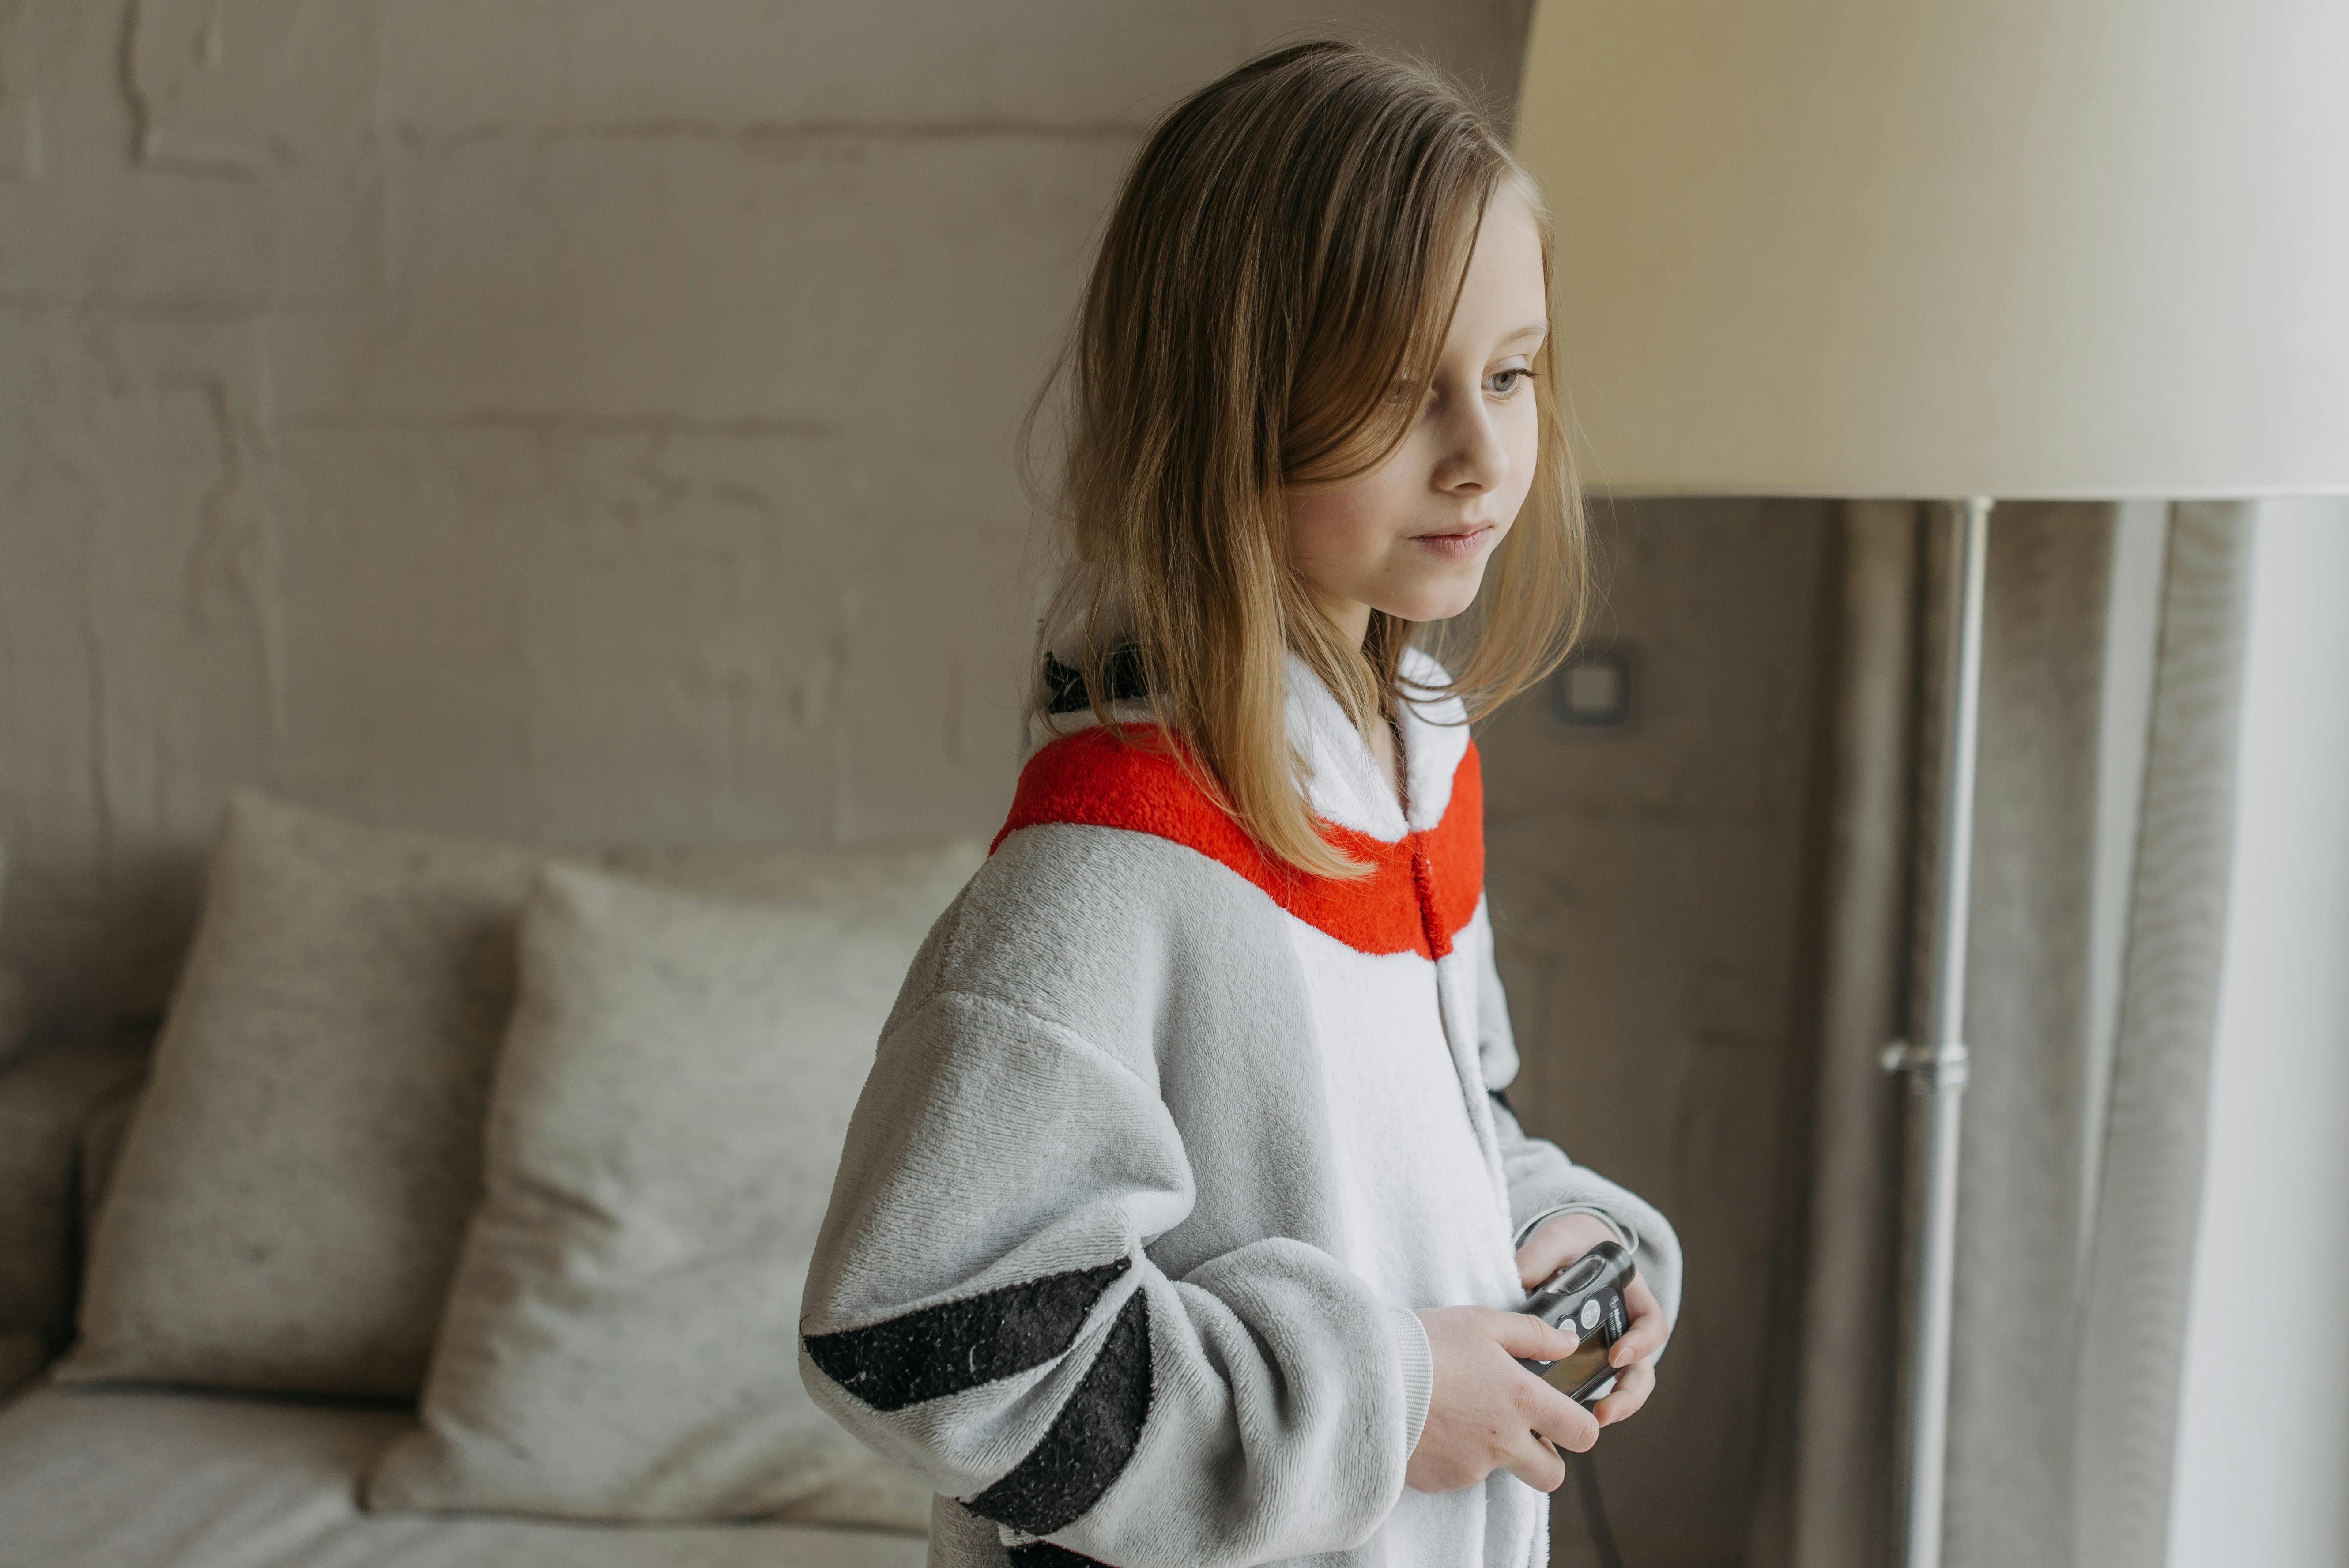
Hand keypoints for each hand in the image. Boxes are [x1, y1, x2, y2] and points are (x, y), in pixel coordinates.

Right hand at [1406, 1306, 1597, 1493]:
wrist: (1364, 1378)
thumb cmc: (1424, 1344)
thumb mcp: (1481, 1322)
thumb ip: (1532, 1333)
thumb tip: (1568, 1343)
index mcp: (1521, 1399)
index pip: (1583, 1432)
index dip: (1580, 1426)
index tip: (1563, 1415)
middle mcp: (1504, 1441)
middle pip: (1552, 1474)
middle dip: (1544, 1457)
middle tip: (1519, 1429)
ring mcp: (1472, 1467)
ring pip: (1500, 1471)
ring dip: (1489, 1450)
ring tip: (1455, 1412)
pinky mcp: (1442, 1481)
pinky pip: (1459, 1475)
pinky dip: (1452, 1456)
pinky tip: (1431, 1425)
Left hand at [1513, 1213, 1668, 1428]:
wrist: (1566, 1250)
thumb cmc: (1571, 1243)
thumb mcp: (1560, 1238)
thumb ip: (1544, 1252)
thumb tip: (1521, 1274)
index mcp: (1632, 1298)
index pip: (1651, 1326)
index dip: (1639, 1344)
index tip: (1615, 1356)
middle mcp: (1626, 1329)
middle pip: (1642, 1370)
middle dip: (1628, 1395)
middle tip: (1604, 1412)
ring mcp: (1610, 1348)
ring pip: (1623, 1385)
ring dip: (1613, 1406)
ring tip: (1590, 1422)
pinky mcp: (1586, 1361)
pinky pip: (1592, 1385)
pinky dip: (1583, 1400)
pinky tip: (1561, 1413)